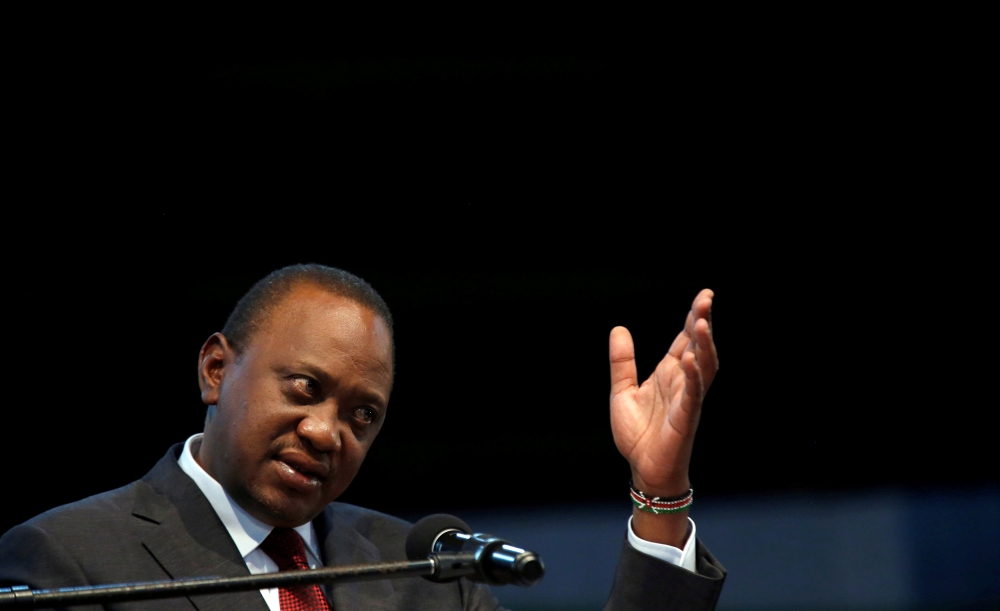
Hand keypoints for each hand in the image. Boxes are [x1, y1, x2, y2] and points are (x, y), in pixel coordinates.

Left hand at [609, 289, 717, 544]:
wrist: (643, 469)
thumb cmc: (639, 434)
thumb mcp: (622, 391)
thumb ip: (622, 362)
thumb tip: (619, 328)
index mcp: (670, 374)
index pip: (685, 340)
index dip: (694, 317)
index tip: (704, 295)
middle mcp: (683, 383)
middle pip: (698, 347)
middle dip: (703, 323)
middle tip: (707, 299)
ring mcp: (687, 400)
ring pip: (702, 367)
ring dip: (704, 345)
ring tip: (701, 322)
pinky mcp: (685, 419)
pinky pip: (692, 395)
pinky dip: (692, 376)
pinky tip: (689, 359)